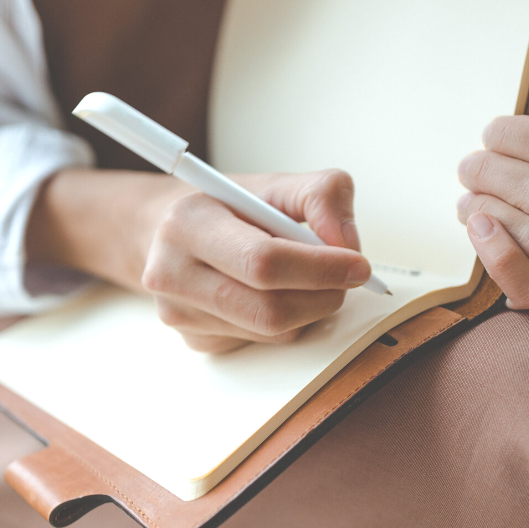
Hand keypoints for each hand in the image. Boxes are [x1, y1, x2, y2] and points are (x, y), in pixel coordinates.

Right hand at [27, 167, 371, 353]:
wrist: (170, 231)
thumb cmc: (228, 207)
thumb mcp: (275, 184)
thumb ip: (322, 195)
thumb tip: (347, 242)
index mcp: (188, 224)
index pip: (263, 262)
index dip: (319, 269)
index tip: (358, 265)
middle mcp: (171, 273)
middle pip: (268, 310)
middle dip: (322, 297)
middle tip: (346, 279)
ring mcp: (178, 314)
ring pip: (271, 332)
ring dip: (308, 310)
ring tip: (308, 280)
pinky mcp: (192, 340)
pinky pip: (260, 343)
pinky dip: (285, 322)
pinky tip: (274, 294)